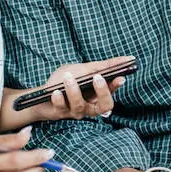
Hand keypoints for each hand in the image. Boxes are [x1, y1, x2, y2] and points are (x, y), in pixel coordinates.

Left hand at [0, 56, 133, 130]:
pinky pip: (62, 107)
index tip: (119, 77)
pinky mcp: (60, 113)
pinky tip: (56, 91)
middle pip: (104, 107)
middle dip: (102, 92)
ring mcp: (75, 111)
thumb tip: (129, 58)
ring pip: (80, 105)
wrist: (42, 92)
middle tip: (98, 78)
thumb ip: (105, 66)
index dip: (115, 86)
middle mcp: (89, 107)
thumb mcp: (85, 69)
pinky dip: (59, 98)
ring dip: (74, 90)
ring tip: (68, 77)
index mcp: (97, 97)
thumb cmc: (66, 80)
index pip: (112, 94)